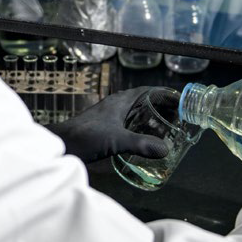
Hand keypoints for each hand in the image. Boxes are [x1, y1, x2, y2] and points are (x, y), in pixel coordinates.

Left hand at [47, 88, 169, 163]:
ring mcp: (108, 117)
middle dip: (161, 108)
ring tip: (165, 129)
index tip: (180, 102)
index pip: (147, 91)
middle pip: (143, 101)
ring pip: (135, 113)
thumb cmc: (86, 137)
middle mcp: (115, 106)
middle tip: (177, 118)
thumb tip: (165, 150)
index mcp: (119, 101)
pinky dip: (140, 128)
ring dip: (150, 118)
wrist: (61, 145)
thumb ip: (141, 144)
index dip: (164, 95)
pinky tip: (144, 140)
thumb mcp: (117, 140)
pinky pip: (127, 124)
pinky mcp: (104, 129)